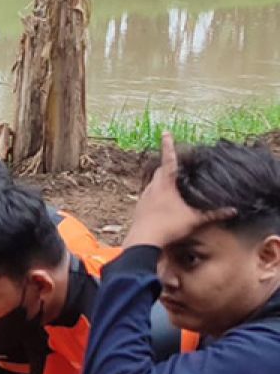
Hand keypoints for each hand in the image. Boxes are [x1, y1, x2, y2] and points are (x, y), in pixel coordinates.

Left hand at [125, 132, 235, 247]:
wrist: (143, 240)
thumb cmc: (168, 227)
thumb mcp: (194, 219)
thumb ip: (213, 214)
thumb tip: (233, 211)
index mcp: (165, 184)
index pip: (168, 160)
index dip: (168, 145)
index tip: (166, 132)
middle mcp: (152, 187)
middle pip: (160, 169)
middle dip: (168, 163)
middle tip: (176, 160)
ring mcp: (144, 196)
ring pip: (153, 181)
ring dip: (162, 178)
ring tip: (172, 179)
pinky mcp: (139, 206)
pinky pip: (149, 193)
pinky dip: (156, 191)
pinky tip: (162, 198)